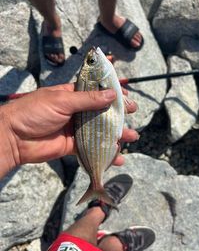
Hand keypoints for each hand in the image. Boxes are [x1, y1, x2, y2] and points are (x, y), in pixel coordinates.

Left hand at [0, 83, 137, 177]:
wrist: (14, 138)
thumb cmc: (34, 112)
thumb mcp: (62, 101)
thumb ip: (87, 100)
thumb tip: (111, 95)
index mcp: (72, 95)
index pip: (97, 92)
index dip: (113, 95)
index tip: (128, 98)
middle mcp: (76, 111)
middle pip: (102, 113)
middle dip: (118, 116)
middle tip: (134, 116)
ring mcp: (76, 129)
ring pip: (100, 131)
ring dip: (116, 135)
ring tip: (132, 137)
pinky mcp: (73, 146)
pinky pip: (92, 149)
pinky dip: (105, 154)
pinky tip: (118, 157)